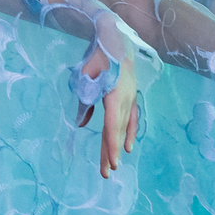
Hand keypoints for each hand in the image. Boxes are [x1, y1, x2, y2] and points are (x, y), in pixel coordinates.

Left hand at [95, 51, 140, 179]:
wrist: (116, 40)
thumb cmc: (98, 57)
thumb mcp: (85, 77)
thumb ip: (84, 101)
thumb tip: (82, 124)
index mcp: (114, 96)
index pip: (111, 127)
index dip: (111, 147)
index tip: (111, 164)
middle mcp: (125, 101)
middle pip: (116, 132)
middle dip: (110, 153)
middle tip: (105, 174)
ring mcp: (130, 99)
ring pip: (123, 127)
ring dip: (117, 146)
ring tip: (113, 165)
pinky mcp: (131, 96)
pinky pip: (132, 119)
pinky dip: (129, 132)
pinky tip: (128, 146)